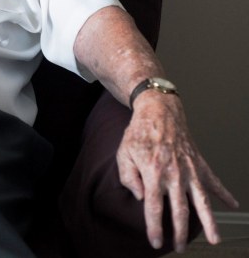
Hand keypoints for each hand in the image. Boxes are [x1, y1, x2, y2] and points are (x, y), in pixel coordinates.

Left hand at [117, 92, 238, 252]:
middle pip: (180, 210)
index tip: (156, 242)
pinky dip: (224, 193)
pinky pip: (214, 181)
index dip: (155, 227)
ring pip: (202, 200)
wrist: (159, 110)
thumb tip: (140, 198)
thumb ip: (128, 177)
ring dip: (209, 221)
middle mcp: (174, 174)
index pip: (154, 208)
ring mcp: (189, 169)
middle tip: (180, 248)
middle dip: (180, 232)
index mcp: (153, 173)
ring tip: (215, 239)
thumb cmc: (138, 132)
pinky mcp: (199, 162)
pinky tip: (233, 204)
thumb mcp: (123, 153)